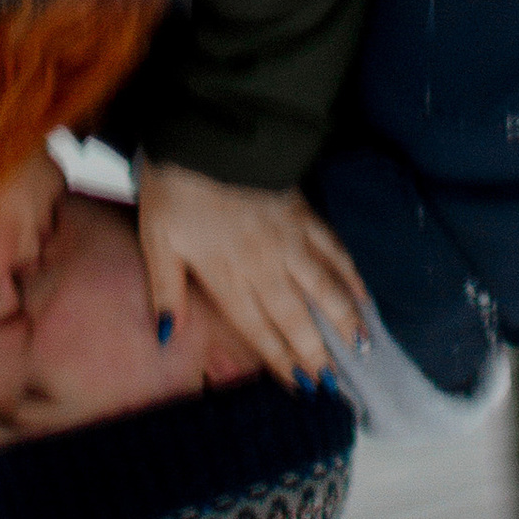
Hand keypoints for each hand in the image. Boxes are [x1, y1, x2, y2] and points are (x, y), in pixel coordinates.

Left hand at [134, 163, 372, 389]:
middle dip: (319, 355)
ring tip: (362, 347)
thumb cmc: (174, 183)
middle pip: (298, 318)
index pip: (259, 331)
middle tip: (338, 386)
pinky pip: (334, 247)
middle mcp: (264, 264)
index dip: (281, 363)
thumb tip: (167, 337)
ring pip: (324, 288)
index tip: (303, 390)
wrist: (208, 128)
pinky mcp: (302, 210)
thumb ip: (165, 288)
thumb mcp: (155, 236)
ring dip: (345, 319)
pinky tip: (363, 291)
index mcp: (227, 275)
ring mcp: (288, 237)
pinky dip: (351, 273)